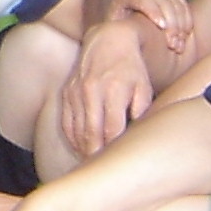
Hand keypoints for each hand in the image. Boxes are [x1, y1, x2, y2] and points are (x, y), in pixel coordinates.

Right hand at [61, 22, 155, 157]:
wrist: (109, 39)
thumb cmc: (131, 67)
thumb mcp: (144, 88)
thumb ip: (141, 112)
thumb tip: (136, 136)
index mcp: (113, 92)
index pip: (112, 131)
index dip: (115, 151)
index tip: (120, 163)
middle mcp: (91, 92)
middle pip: (91, 135)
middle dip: (97, 156)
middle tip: (103, 171)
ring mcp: (75, 92)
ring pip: (76, 131)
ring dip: (83, 149)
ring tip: (93, 163)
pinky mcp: (67, 92)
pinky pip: (66, 122)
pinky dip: (73, 138)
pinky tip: (81, 147)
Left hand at [105, 0, 192, 53]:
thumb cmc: (110, 17)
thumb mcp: (109, 24)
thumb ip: (118, 31)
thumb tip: (129, 44)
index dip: (155, 12)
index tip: (163, 28)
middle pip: (164, 2)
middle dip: (172, 24)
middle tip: (174, 46)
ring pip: (176, 3)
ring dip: (181, 24)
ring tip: (179, 46)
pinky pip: (181, 3)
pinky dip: (185, 19)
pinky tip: (184, 35)